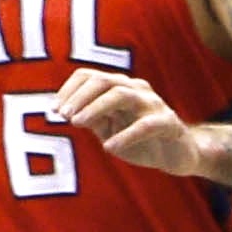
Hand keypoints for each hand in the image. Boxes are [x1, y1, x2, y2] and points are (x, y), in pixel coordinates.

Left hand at [53, 66, 198, 179]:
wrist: (178, 155)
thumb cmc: (138, 140)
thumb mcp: (108, 129)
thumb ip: (89, 118)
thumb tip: (63, 111)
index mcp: (119, 87)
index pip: (88, 76)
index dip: (68, 90)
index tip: (53, 110)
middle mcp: (136, 89)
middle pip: (102, 81)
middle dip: (79, 97)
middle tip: (64, 116)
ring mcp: (153, 104)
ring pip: (121, 95)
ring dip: (95, 108)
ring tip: (78, 123)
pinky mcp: (169, 123)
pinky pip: (146, 124)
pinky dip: (125, 135)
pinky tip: (109, 147)